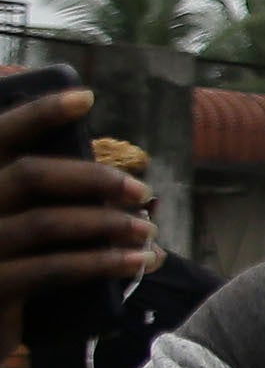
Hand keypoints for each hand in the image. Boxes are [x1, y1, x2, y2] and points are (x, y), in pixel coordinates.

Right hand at [0, 90, 154, 302]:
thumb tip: (108, 179)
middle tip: (141, 191)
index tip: (85, 98)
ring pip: (47, 222)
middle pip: (31, 175)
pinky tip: (137, 262)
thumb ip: (39, 194)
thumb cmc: (7, 266)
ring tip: (147, 231)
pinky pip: (53, 269)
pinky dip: (102, 263)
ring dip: (107, 224)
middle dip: (94, 177)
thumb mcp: (14, 221)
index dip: (39, 112)